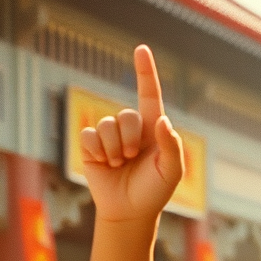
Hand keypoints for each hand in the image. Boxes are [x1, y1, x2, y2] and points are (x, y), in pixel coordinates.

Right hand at [79, 45, 183, 223]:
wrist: (129, 212)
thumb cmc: (154, 192)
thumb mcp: (171, 172)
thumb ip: (172, 147)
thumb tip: (162, 120)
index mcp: (153, 129)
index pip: (149, 95)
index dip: (145, 72)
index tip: (141, 49)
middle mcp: (131, 129)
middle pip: (127, 115)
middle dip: (130, 139)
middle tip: (132, 158)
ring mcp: (110, 136)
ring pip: (106, 126)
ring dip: (114, 149)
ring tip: (119, 165)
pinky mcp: (91, 146)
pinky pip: (89, 136)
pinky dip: (97, 151)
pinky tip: (104, 164)